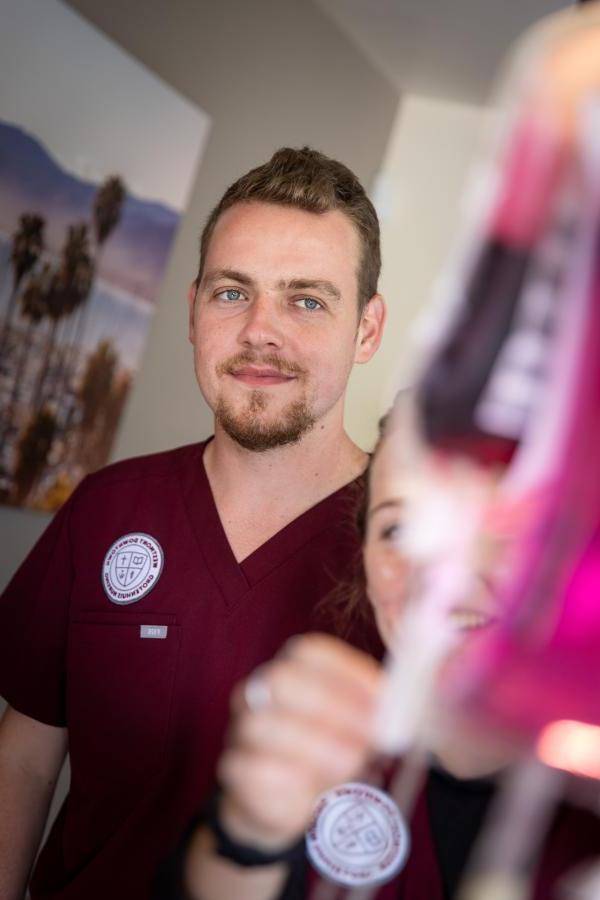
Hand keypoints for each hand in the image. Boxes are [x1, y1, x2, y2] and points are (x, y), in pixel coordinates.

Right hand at [218, 634, 382, 849]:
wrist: (280, 802)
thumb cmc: (326, 752)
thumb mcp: (355, 728)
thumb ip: (378, 713)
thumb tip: (411, 710)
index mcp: (291, 668)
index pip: (310, 651)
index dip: (350, 670)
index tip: (385, 697)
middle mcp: (259, 691)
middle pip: (282, 679)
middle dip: (334, 705)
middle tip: (372, 734)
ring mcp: (241, 728)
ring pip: (264, 724)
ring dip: (317, 746)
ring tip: (351, 763)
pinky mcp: (234, 770)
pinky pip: (255, 770)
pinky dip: (293, 781)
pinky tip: (315, 790)